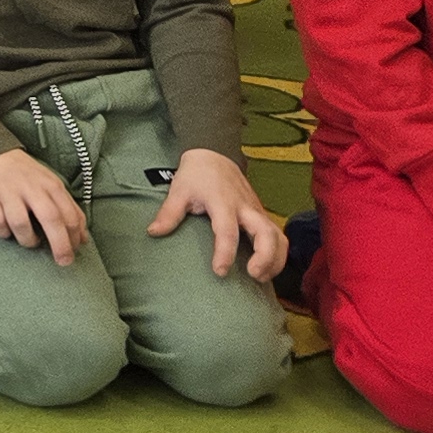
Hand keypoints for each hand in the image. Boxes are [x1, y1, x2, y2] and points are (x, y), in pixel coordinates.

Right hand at [0, 146, 89, 265]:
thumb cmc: (28, 177)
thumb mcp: (52, 186)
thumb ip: (68, 209)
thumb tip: (83, 239)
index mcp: (50, 186)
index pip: (69, 214)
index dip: (75, 236)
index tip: (75, 250)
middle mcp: (30, 188)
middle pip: (50, 218)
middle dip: (60, 244)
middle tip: (63, 261)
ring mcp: (8, 193)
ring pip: (20, 223)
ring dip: (28, 239)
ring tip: (30, 241)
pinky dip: (3, 233)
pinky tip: (8, 231)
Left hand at [143, 147, 283, 282]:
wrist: (215, 155)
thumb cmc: (196, 175)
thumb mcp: (179, 190)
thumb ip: (168, 213)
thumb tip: (153, 233)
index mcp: (223, 202)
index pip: (227, 231)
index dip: (224, 253)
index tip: (220, 272)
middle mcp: (245, 208)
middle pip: (266, 233)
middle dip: (265, 257)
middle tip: (253, 275)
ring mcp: (257, 211)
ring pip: (278, 236)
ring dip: (276, 259)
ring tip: (262, 278)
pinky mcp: (263, 215)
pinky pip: (278, 236)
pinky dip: (278, 255)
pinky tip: (268, 270)